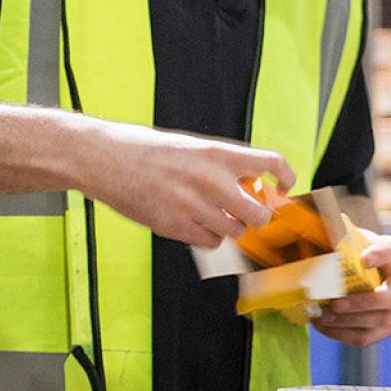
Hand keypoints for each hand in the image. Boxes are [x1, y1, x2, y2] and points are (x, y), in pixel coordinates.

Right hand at [73, 118, 293, 246]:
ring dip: (230, 227)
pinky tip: (194, 223)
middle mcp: (211, 180)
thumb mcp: (193, 147)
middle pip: (260, 214)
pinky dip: (209, 237)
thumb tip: (251, 188)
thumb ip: (223, 166)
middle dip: (256, 216)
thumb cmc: (147, 150)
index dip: (285, 176)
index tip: (283, 186)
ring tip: (211, 213)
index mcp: (218, 153)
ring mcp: (194, 205)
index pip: (271, 163)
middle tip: (244, 210)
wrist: (105, 159)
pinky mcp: (175, 226)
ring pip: (236, 232)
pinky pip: (211, 243)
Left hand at [310, 233, 390, 346]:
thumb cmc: (355, 255)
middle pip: (390, 299)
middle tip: (334, 303)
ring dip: (346, 321)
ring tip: (321, 315)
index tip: (363, 259)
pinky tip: (321, 325)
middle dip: (361, 304)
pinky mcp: (381, 331)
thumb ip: (348, 241)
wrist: (359, 277)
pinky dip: (340, 334)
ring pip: (376, 323)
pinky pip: (363, 338)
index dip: (380, 255)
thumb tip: (349, 255)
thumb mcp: (355, 240)